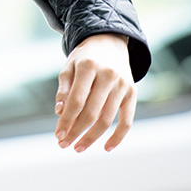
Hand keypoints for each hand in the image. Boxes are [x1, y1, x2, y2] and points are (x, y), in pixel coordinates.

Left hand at [54, 33, 135, 152]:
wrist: (109, 42)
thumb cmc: (84, 59)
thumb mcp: (69, 67)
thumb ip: (64, 89)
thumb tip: (60, 112)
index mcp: (88, 67)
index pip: (76, 100)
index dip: (66, 120)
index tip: (58, 135)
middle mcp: (108, 75)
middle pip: (91, 113)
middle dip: (76, 132)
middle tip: (64, 144)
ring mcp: (122, 84)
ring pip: (107, 119)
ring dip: (92, 137)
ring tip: (78, 147)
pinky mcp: (132, 92)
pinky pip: (127, 120)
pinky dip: (118, 136)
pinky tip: (106, 147)